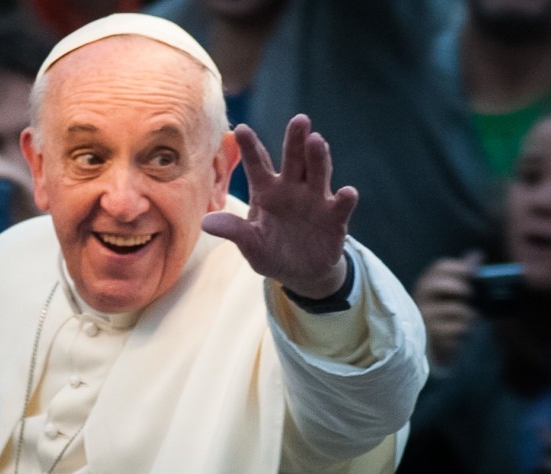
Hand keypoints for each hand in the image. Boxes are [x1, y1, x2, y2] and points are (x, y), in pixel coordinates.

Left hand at [202, 114, 357, 298]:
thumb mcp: (250, 244)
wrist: (301, 273)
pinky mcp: (334, 218)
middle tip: (299, 120)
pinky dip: (345, 199)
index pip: (257, 164)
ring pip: (318, 173)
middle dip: (295, 140)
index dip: (250, 147)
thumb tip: (206, 223)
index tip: (241, 129)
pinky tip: (347, 192)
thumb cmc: (271, 252)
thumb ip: (233, 231)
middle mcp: (292, 188)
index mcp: (266, 190)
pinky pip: (340, 206)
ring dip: (318, 158)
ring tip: (318, 141)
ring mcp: (315, 200)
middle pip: (294, 159)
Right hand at [412, 252, 481, 365]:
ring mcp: (424, 317)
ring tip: (467, 320)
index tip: (473, 271)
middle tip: (470, 295)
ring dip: (468, 315)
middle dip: (460, 288)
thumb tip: (477, 254)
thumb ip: (462, 275)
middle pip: (438, 284)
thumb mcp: (450, 296)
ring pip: (455, 309)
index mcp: (425, 285)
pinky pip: (457, 328)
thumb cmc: (442, 317)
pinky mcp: (432, 336)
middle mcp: (420, 298)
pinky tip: (459, 333)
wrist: (429, 349)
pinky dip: (464, 330)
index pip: (438, 267)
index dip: (458, 266)